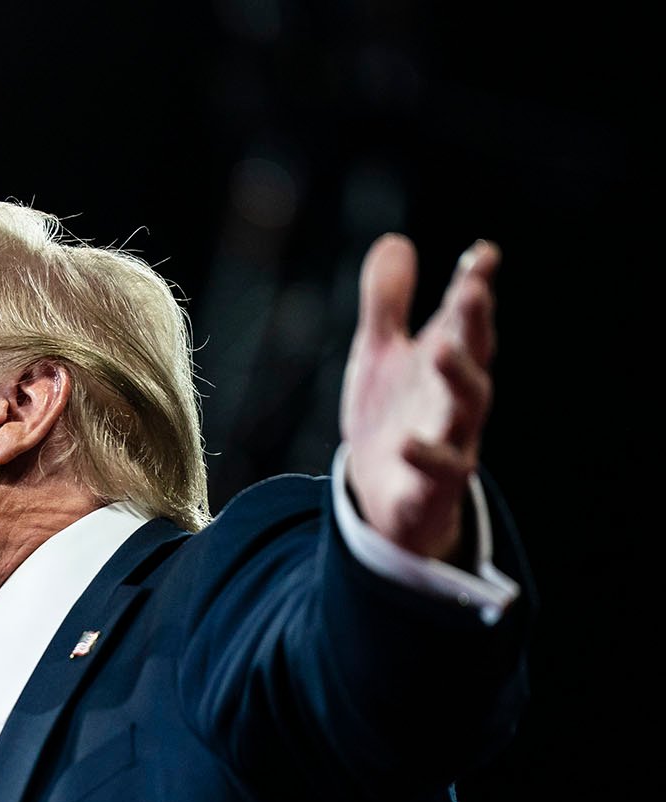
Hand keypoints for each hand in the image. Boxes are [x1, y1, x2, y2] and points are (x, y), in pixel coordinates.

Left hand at [340, 233, 499, 562]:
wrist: (383, 498)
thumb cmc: (391, 417)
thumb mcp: (380, 355)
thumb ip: (387, 303)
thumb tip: (396, 241)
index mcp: (446, 362)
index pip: (465, 319)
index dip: (475, 286)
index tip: (483, 254)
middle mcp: (455, 399)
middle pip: (474, 356)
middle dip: (474, 323)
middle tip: (472, 289)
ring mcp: (449, 441)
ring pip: (466, 410)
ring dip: (459, 378)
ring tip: (442, 349)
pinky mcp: (430, 486)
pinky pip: (437, 472)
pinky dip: (427, 458)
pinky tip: (408, 444)